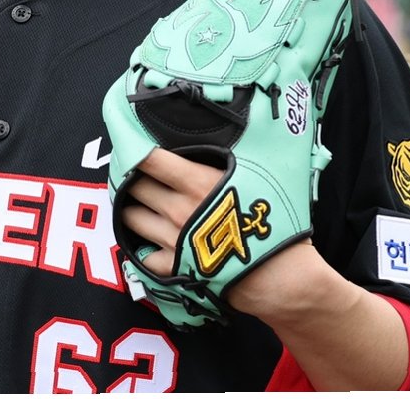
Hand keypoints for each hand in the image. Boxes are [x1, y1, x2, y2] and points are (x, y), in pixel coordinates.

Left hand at [117, 146, 314, 311]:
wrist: (280, 275)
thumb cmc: (274, 220)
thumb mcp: (258, 174)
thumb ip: (229, 155)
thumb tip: (212, 135)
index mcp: (196, 182)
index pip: (148, 158)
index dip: (133, 149)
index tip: (129, 145)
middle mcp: (178, 209)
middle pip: (135, 186)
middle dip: (134, 178)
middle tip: (137, 175)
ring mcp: (172, 240)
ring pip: (131, 217)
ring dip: (133, 209)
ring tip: (141, 204)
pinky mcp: (173, 268)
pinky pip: (142, 254)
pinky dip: (143, 245)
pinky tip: (150, 238)